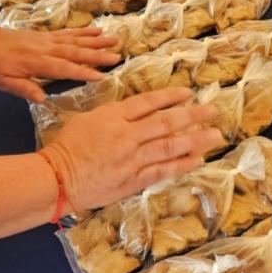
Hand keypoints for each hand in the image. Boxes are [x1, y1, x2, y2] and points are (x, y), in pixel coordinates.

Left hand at [0, 26, 119, 102]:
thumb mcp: (3, 81)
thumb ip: (24, 88)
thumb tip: (42, 99)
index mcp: (36, 62)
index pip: (64, 68)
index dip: (83, 73)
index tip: (101, 77)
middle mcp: (45, 49)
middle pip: (75, 52)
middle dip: (97, 55)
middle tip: (117, 57)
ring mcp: (47, 40)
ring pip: (75, 40)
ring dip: (96, 41)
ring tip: (114, 40)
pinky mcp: (47, 36)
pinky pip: (68, 33)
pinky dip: (84, 32)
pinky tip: (96, 32)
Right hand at [42, 88, 222, 210]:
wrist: (57, 178)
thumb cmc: (68, 147)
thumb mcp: (89, 119)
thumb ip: (115, 115)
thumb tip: (139, 113)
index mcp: (113, 116)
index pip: (147, 102)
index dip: (170, 96)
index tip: (188, 93)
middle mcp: (126, 135)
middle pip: (165, 122)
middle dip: (192, 115)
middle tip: (213, 111)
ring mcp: (132, 159)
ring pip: (169, 146)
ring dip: (195, 140)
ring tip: (215, 135)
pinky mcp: (133, 179)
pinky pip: (162, 170)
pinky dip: (181, 164)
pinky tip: (197, 159)